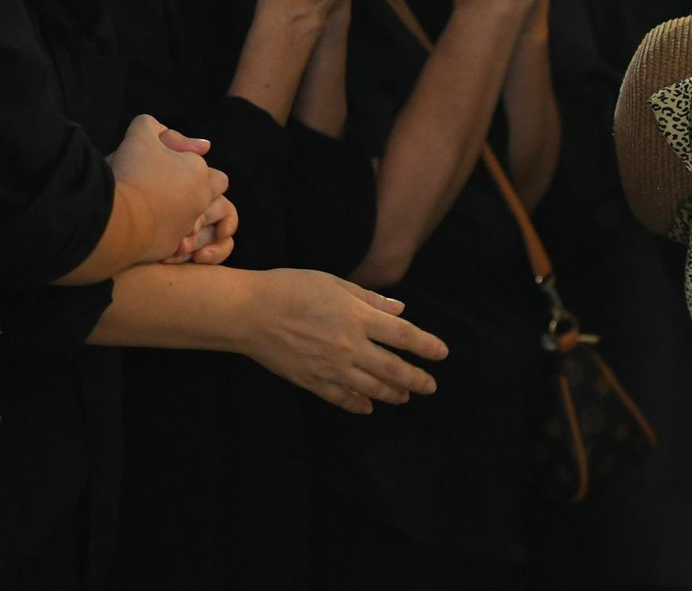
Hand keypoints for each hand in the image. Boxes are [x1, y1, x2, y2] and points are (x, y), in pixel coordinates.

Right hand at [109, 115, 228, 263]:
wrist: (115, 222)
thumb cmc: (130, 175)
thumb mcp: (137, 137)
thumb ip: (150, 125)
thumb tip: (161, 129)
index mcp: (199, 173)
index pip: (199, 160)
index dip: (178, 156)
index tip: (154, 160)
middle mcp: (200, 200)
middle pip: (212, 189)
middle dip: (194, 185)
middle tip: (165, 184)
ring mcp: (188, 225)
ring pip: (193, 214)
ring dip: (177, 209)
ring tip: (150, 205)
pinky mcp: (172, 247)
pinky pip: (176, 238)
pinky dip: (164, 231)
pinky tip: (143, 224)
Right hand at [242, 268, 448, 414]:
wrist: (249, 313)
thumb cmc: (291, 288)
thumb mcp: (335, 283)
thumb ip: (370, 299)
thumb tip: (400, 310)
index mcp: (359, 318)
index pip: (405, 336)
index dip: (427, 347)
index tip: (442, 354)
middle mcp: (350, 346)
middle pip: (393, 369)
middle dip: (416, 379)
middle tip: (430, 386)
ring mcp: (331, 367)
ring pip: (371, 388)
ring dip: (392, 394)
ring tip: (405, 397)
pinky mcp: (311, 381)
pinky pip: (341, 398)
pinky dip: (357, 405)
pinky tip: (368, 407)